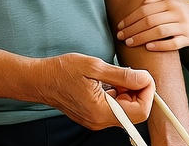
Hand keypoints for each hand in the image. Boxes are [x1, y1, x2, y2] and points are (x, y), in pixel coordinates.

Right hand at [40, 54, 154, 129]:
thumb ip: (122, 75)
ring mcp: (96, 121)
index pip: (140, 111)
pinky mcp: (93, 116)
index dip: (147, 92)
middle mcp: (100, 121)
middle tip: (129, 73)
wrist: (41, 79)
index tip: (144, 75)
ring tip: (115, 75)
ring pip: (125, 110)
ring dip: (127, 92)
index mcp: (102, 112)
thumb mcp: (94, 67)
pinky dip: (117, 95)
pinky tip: (107, 81)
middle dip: (137, 91)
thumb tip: (144, 79)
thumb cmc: (63, 71)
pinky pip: (114, 109)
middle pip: (134, 112)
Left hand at [116, 0, 188, 49]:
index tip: (120, 25)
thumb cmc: (184, 5)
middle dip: (132, 29)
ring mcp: (183, 27)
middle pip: (150, 21)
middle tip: (120, 36)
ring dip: (142, 38)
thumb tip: (142, 4)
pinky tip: (148, 47)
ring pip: (159, 32)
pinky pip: (173, 44)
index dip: (131, 18)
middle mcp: (176, 13)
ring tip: (130, 42)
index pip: (145, 10)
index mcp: (169, 2)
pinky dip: (160, 46)